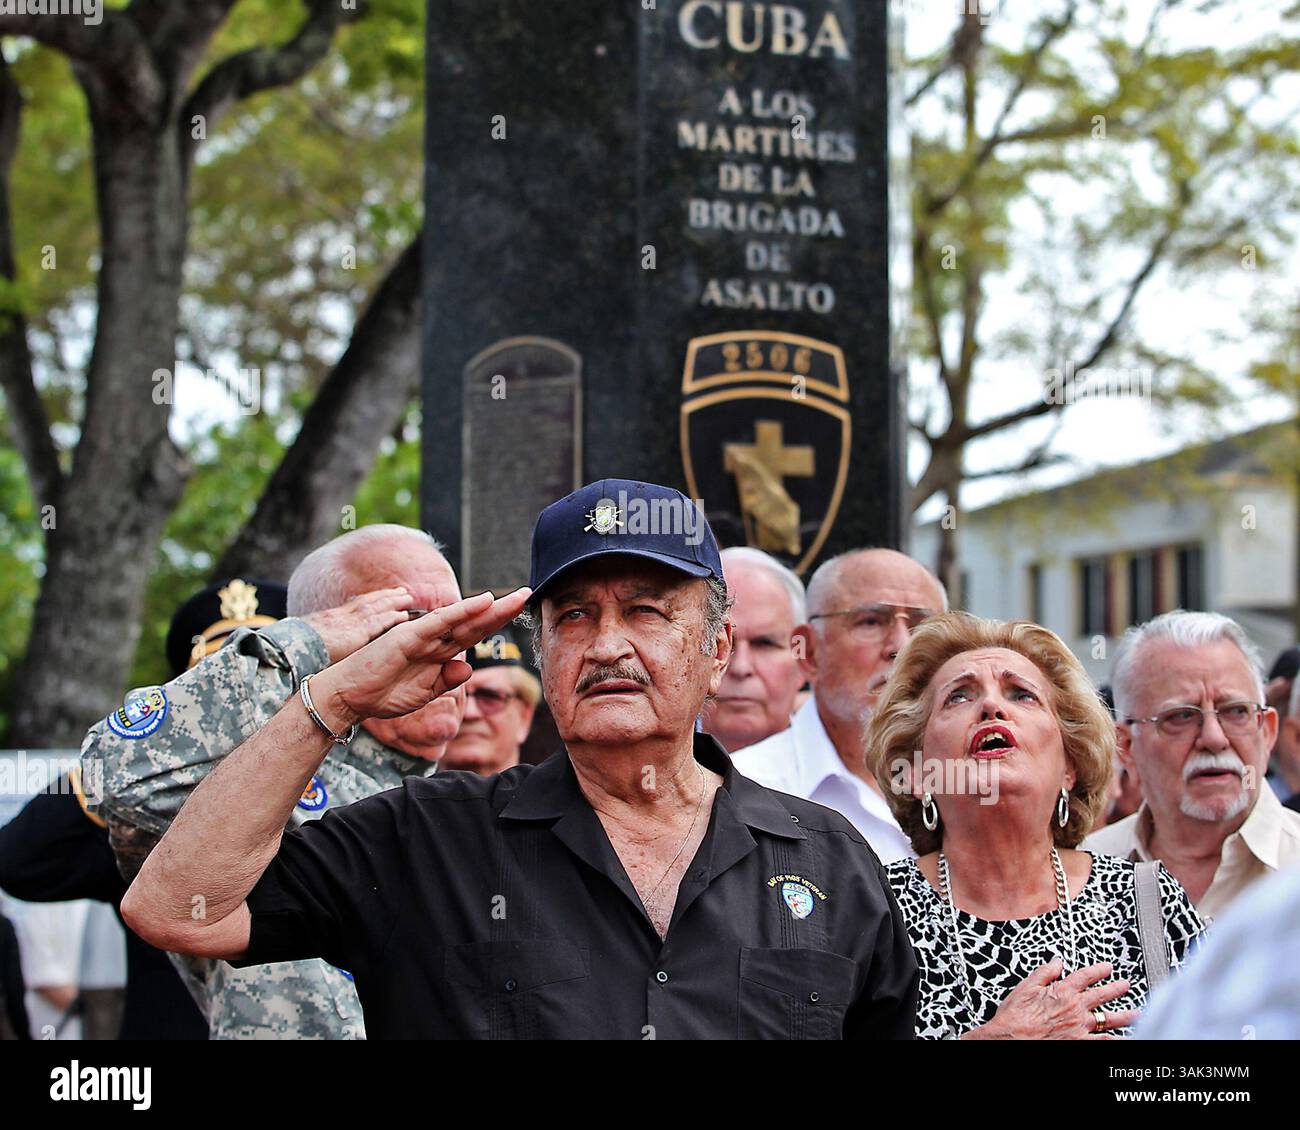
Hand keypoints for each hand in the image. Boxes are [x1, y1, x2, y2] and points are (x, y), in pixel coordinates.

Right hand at [311, 588, 531, 725]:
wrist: (349, 696)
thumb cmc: (383, 694)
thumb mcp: (423, 693)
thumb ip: (446, 680)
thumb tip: (468, 667)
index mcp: (438, 652)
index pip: (473, 634)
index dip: (496, 623)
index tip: (520, 612)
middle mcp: (433, 639)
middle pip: (474, 622)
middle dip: (502, 610)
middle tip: (527, 593)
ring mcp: (421, 636)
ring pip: (463, 619)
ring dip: (490, 607)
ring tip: (516, 596)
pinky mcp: (408, 637)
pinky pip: (440, 623)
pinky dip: (462, 612)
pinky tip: (483, 602)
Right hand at [965, 960, 1138, 1039]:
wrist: (1012, 1038)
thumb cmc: (1016, 1016)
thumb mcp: (1026, 986)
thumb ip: (1045, 972)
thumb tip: (1057, 962)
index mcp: (1062, 991)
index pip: (1086, 976)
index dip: (1099, 970)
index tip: (1108, 968)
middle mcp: (1075, 1008)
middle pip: (1102, 995)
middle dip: (1116, 989)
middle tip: (1125, 985)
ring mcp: (1080, 1027)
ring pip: (1108, 1019)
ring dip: (1125, 1015)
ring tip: (1136, 1012)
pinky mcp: (1080, 1043)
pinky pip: (1104, 1041)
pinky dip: (1117, 1040)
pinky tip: (1126, 1039)